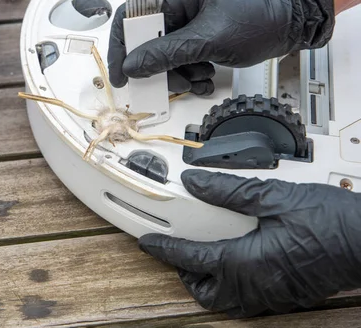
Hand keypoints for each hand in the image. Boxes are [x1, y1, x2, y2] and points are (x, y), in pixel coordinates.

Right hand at [107, 0, 334, 90]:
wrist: (287, 27)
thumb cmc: (257, 20)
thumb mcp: (208, 40)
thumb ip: (166, 53)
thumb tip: (134, 65)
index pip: (131, 16)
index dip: (122, 46)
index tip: (123, 73)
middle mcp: (176, 5)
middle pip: (145, 42)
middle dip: (158, 67)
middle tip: (171, 81)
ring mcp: (184, 23)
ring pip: (160, 57)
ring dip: (177, 75)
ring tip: (198, 77)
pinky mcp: (191, 39)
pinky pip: (176, 62)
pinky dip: (187, 75)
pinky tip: (203, 77)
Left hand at [138, 169, 360, 317]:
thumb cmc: (334, 221)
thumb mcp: (276, 196)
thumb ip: (230, 191)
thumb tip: (196, 182)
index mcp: (247, 262)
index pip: (192, 257)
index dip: (164, 248)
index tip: (148, 243)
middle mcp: (257, 286)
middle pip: (205, 292)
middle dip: (185, 273)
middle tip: (178, 249)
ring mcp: (274, 294)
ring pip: (227, 300)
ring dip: (209, 281)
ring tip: (205, 255)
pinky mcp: (289, 294)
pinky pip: (249, 300)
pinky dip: (233, 285)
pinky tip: (238, 261)